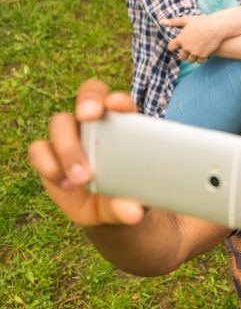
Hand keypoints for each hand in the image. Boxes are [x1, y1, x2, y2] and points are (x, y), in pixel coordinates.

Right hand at [28, 80, 144, 226]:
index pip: (119, 102)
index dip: (116, 99)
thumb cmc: (127, 195)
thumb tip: (132, 212)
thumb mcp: (133, 202)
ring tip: (82, 178)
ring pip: (60, 124)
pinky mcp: (48, 154)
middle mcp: (95, 124)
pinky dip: (49, 165)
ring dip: (68, 148)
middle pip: (87, 97)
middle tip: (89, 116)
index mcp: (123, 125)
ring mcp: (69, 136)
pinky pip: (39, 149)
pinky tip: (65, 184)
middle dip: (88, 101)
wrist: (106, 211)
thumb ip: (132, 204)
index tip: (116, 106)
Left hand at [164, 14, 225, 60]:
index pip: (171, 47)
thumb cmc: (201, 22)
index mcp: (180, 39)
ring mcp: (195, 52)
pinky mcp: (203, 56)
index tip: (176, 46)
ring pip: (190, 60)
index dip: (173, 47)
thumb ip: (174, 22)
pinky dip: (200, 59)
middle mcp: (186, 47)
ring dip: (192, 57)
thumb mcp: (187, 20)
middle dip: (183, 54)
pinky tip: (202, 54)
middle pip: (181, 56)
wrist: (216, 27)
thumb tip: (162, 21)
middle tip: (187, 50)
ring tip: (195, 52)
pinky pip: (199, 62)